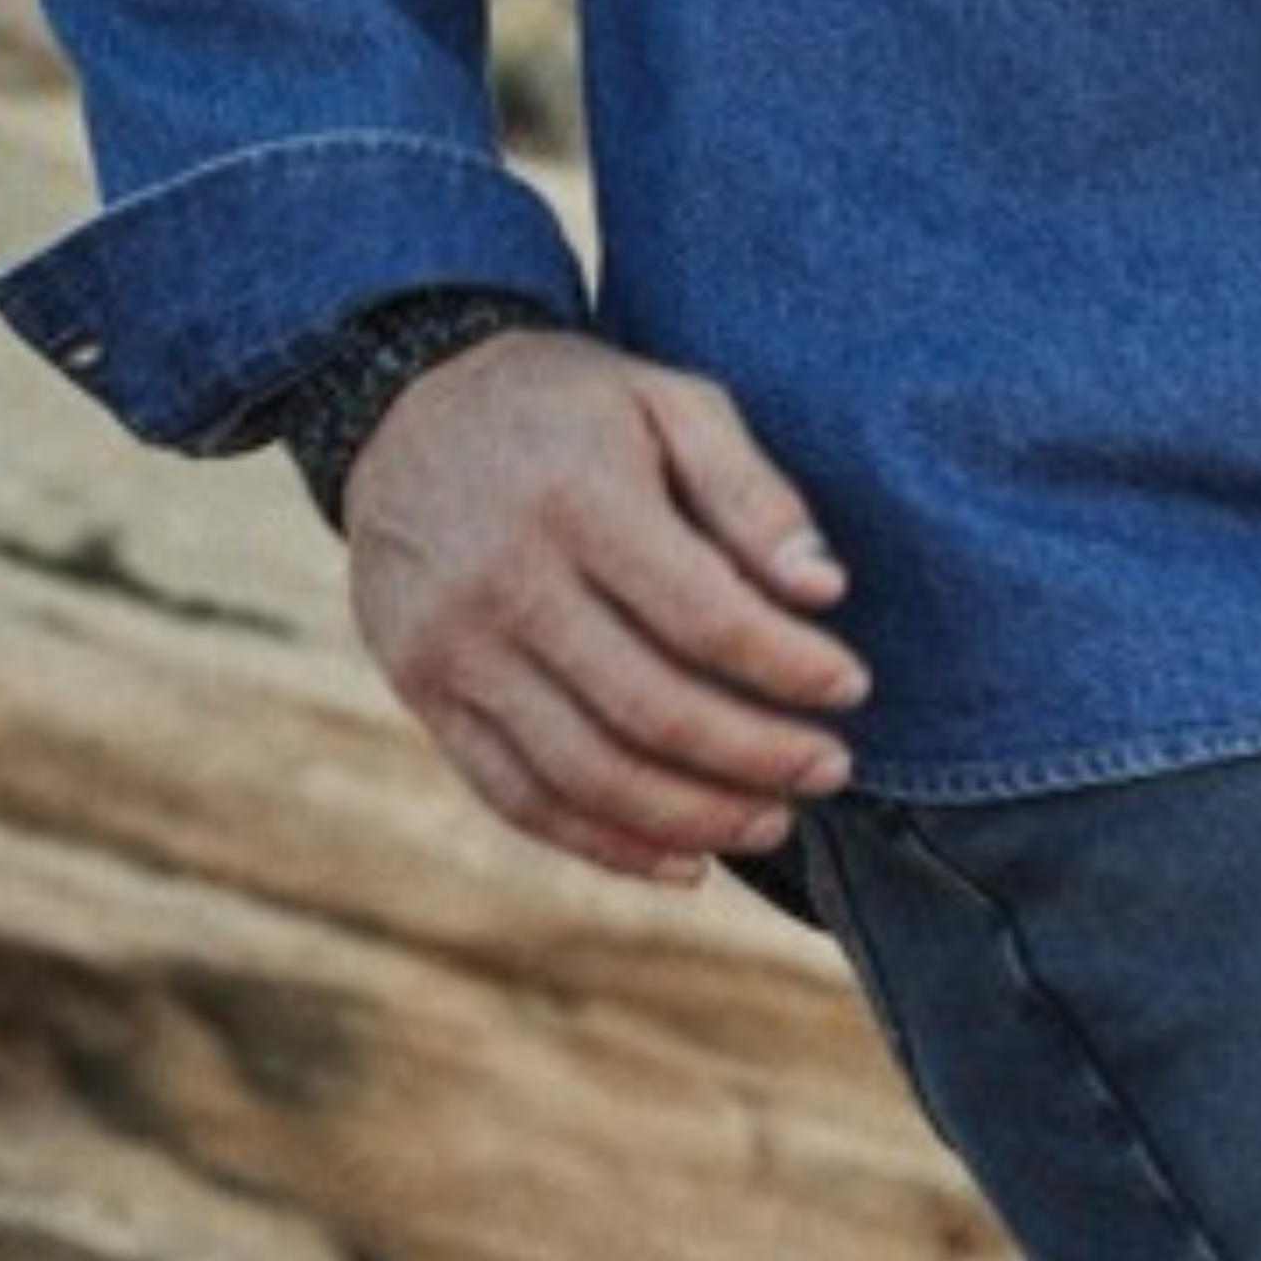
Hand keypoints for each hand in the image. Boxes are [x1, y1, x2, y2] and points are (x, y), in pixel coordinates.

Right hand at [338, 330, 867, 888]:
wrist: (407, 409)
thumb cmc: (572, 408)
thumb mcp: (669, 402)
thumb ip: (751, 491)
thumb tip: (826, 589)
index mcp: (580, 498)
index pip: (703, 614)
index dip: (787, 664)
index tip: (853, 686)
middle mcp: (506, 582)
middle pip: (649, 708)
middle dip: (757, 754)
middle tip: (832, 768)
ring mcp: (454, 650)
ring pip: (585, 773)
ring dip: (693, 816)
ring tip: (773, 822)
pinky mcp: (424, 695)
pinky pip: (516, 796)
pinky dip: (603, 843)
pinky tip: (682, 858)